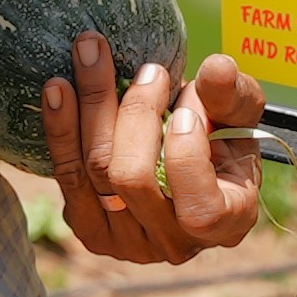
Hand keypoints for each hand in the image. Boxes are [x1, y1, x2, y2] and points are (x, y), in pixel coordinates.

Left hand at [42, 36, 264, 264]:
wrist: (181, 163)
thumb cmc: (219, 139)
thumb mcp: (238, 117)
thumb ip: (233, 94)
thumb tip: (217, 67)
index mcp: (226, 223)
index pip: (200, 210)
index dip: (186, 157)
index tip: (186, 106)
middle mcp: (174, 243)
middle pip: (133, 178)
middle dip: (135, 113)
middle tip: (146, 69)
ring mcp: (128, 243)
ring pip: (95, 171)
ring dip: (91, 105)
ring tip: (90, 53)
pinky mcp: (90, 229)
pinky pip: (67, 176)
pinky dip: (61, 127)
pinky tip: (58, 88)